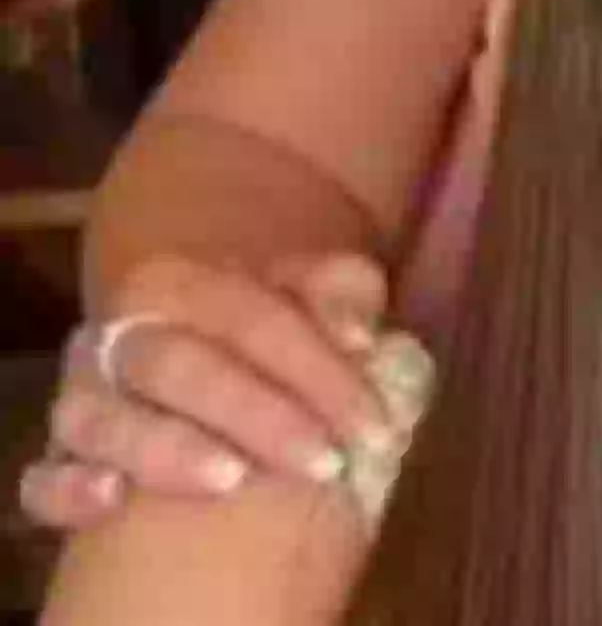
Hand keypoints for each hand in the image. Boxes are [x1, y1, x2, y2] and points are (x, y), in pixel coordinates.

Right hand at [19, 252, 396, 529]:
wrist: (210, 348)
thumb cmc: (269, 327)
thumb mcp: (312, 292)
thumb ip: (342, 290)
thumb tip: (358, 331)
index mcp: (182, 281)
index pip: (252, 318)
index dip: (320, 371)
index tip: (376, 425)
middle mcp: (123, 334)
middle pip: (181, 366)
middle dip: (260, 415)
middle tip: (327, 463)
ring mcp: (85, 396)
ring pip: (105, 418)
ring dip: (167, 450)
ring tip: (233, 479)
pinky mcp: (63, 458)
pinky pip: (44, 477)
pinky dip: (67, 488)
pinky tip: (111, 501)